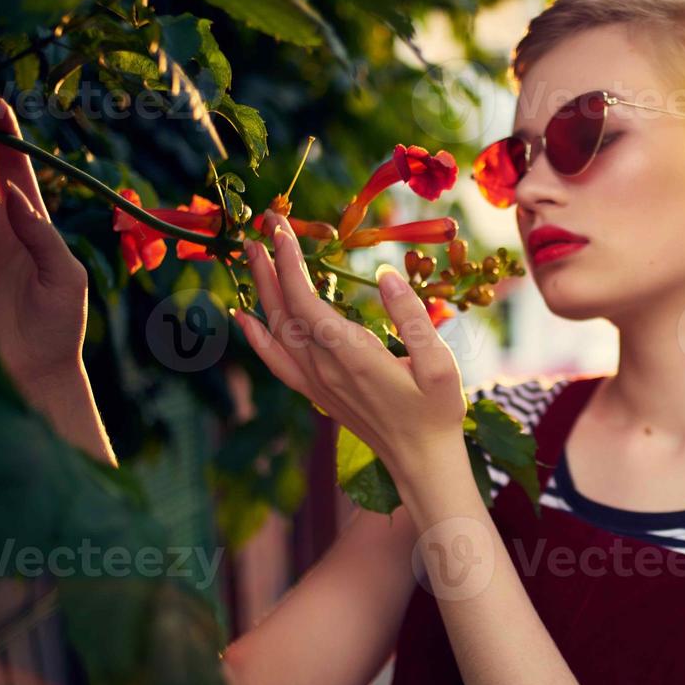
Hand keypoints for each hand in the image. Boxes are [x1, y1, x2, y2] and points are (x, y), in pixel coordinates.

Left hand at [233, 211, 466, 481]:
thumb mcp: (440, 364)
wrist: (421, 461)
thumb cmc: (436, 411)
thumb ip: (412, 318)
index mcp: (353, 357)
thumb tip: (386, 275)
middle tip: (265, 223)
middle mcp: (325, 369)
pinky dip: (256, 337)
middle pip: (283, 309)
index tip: (283, 230)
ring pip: (277, 329)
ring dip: (262, 288)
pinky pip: (276, 361)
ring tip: (252, 252)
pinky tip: (244, 317)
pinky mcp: (316, 393)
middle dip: (271, 263)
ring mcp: (316, 383)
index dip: (290, 264)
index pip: (306, 302)